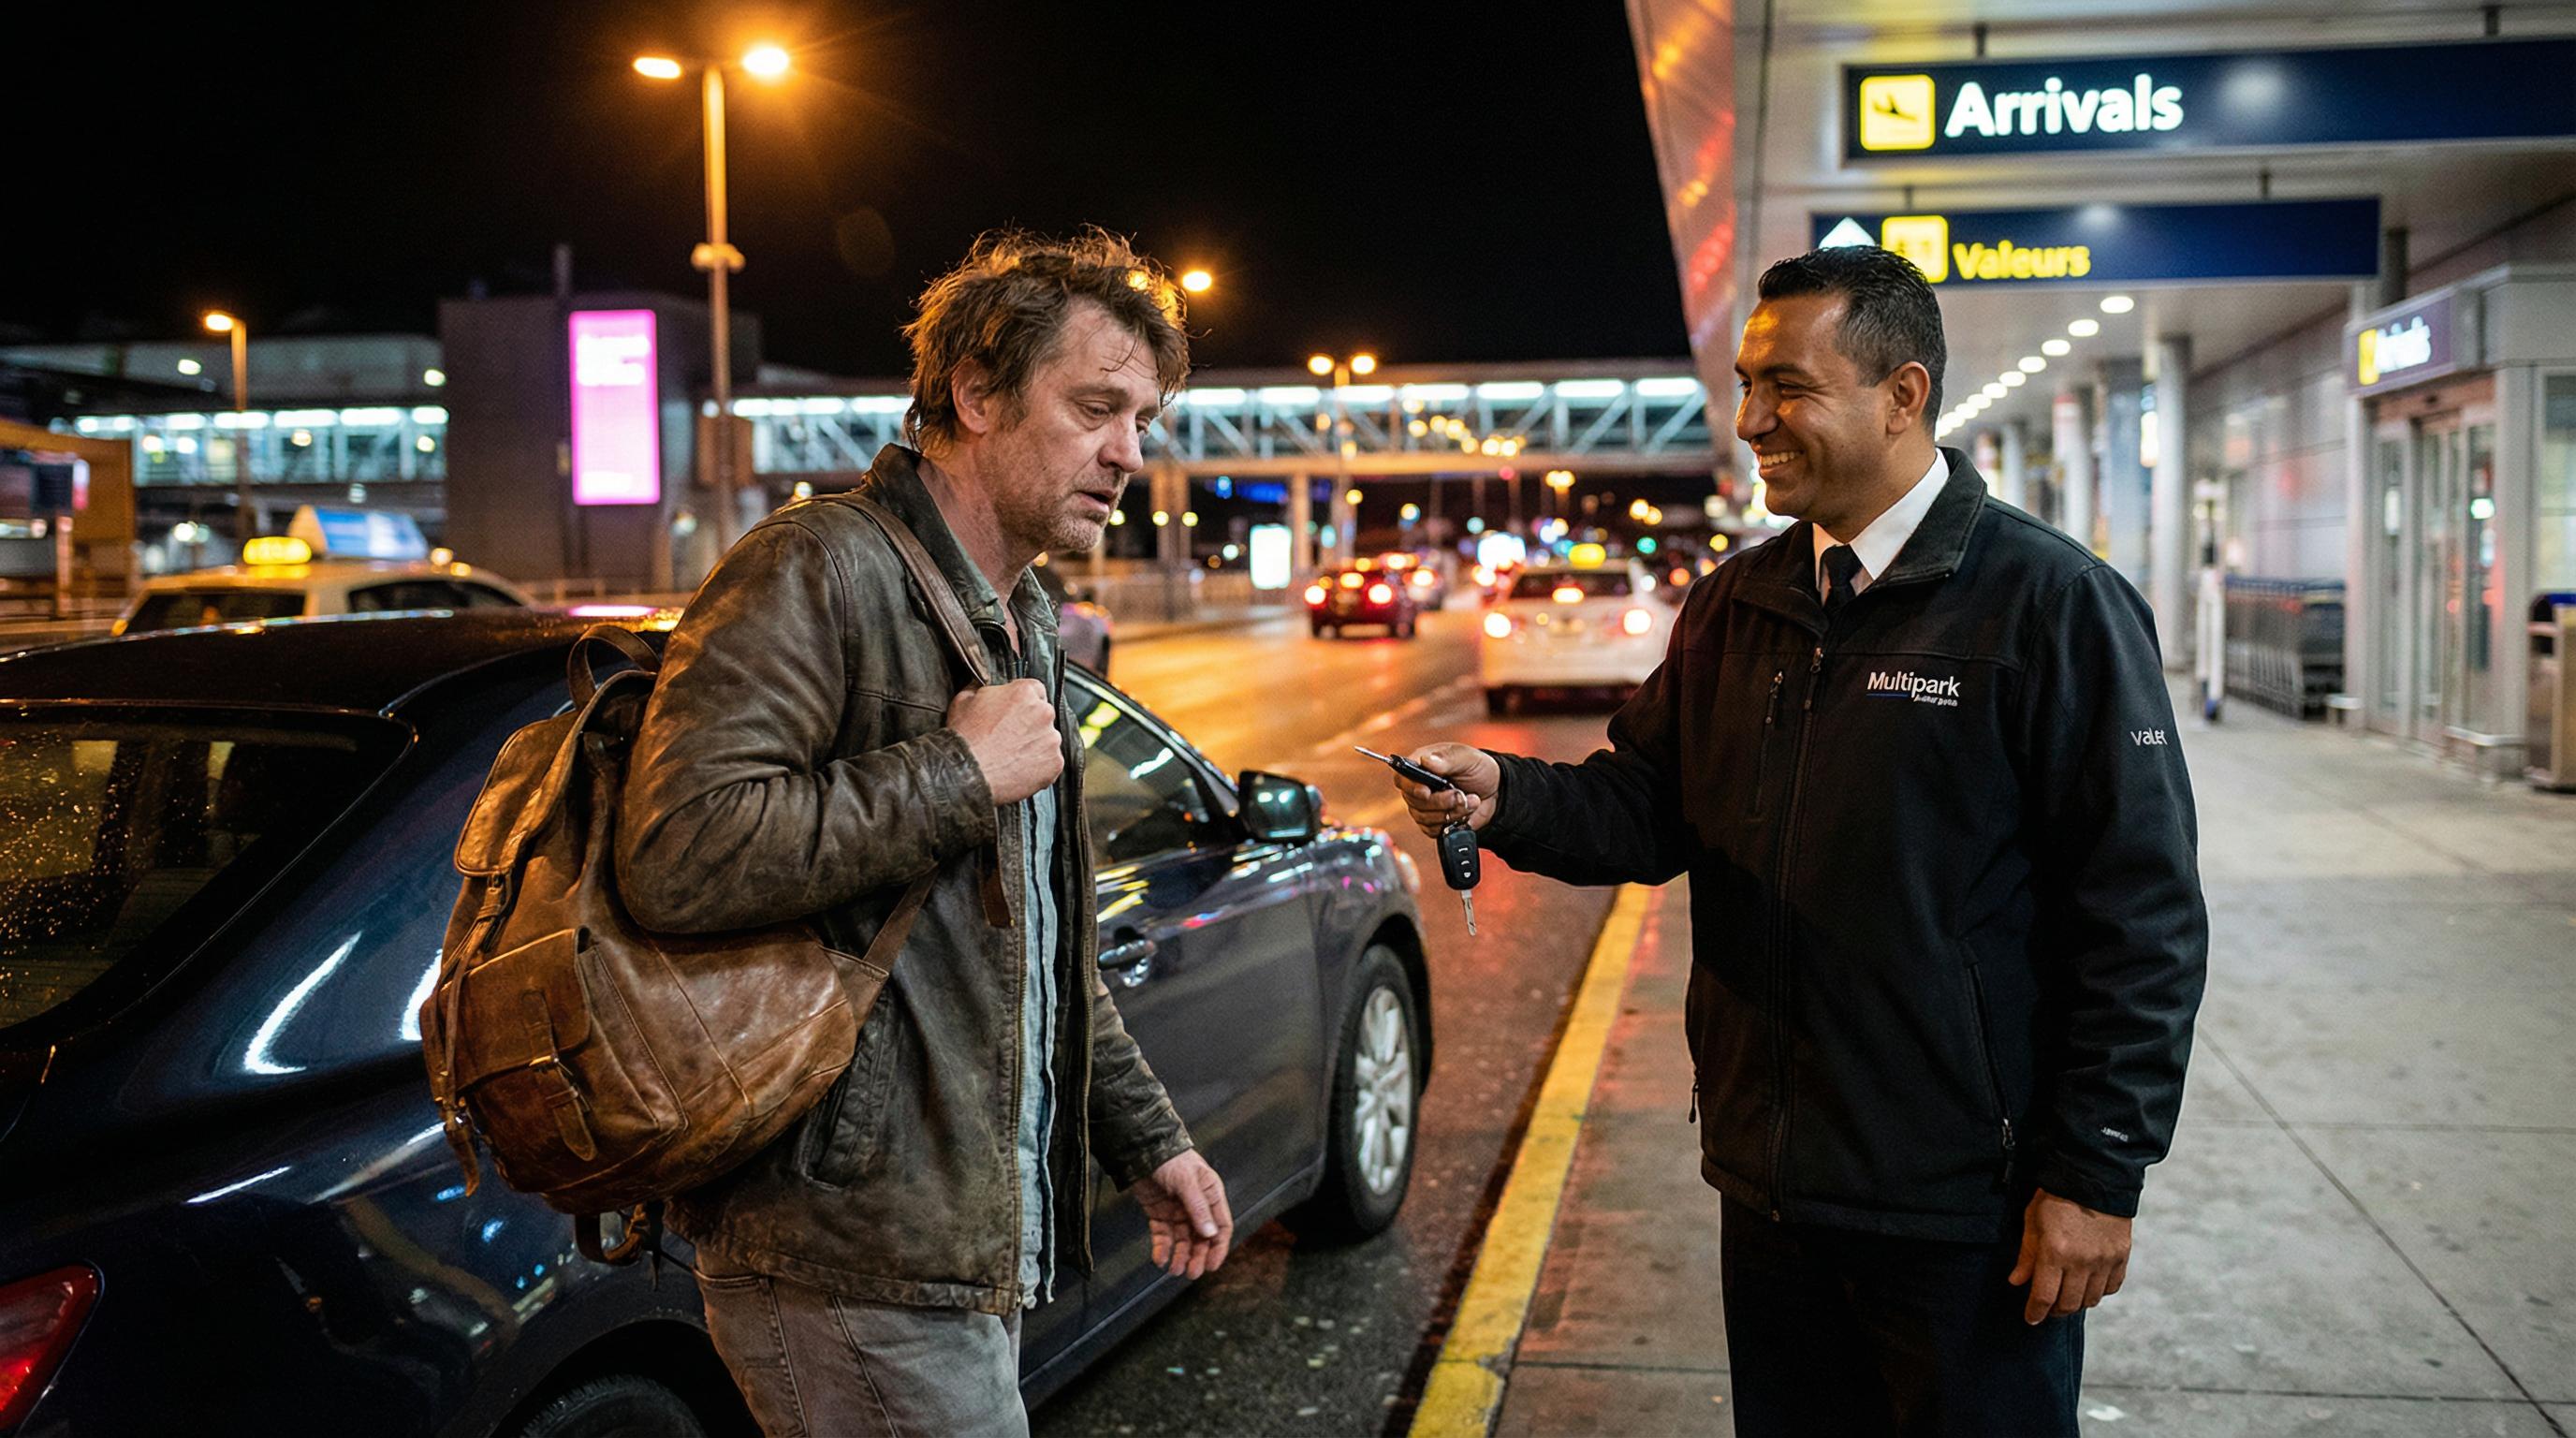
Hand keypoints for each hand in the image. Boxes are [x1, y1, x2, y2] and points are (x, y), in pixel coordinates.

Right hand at [946, 679, 1061, 804]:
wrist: (967, 773)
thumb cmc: (963, 737)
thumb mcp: (964, 700)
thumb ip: (978, 688)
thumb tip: (978, 683)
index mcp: (1024, 692)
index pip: (1036, 690)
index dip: (1024, 703)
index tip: (1015, 714)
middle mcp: (1044, 712)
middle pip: (1044, 714)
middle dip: (1030, 724)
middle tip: (1010, 738)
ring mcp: (1052, 739)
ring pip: (1048, 739)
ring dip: (1035, 745)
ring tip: (1011, 756)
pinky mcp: (1055, 763)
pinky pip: (1050, 762)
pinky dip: (1039, 767)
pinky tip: (1018, 769)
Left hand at [1129, 1150, 1232, 1278]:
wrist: (1141, 1149)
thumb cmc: (1170, 1159)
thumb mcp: (1187, 1182)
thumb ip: (1199, 1208)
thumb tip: (1210, 1234)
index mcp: (1211, 1195)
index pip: (1220, 1226)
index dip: (1218, 1248)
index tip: (1212, 1265)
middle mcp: (1196, 1206)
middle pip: (1201, 1238)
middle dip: (1197, 1256)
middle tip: (1191, 1273)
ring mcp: (1177, 1211)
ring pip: (1182, 1240)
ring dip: (1180, 1256)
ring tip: (1174, 1270)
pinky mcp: (1159, 1214)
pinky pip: (1163, 1236)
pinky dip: (1162, 1248)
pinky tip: (1160, 1259)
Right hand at [1395, 743, 1499, 836]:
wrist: (1494, 789)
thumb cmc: (1477, 768)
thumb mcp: (1467, 757)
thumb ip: (1447, 759)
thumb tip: (1426, 760)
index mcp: (1421, 766)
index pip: (1401, 778)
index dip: (1411, 787)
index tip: (1426, 791)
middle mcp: (1418, 787)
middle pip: (1414, 802)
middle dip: (1441, 802)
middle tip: (1461, 794)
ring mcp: (1424, 807)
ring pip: (1425, 818)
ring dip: (1452, 812)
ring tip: (1471, 800)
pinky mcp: (1434, 823)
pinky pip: (1433, 830)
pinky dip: (1452, 823)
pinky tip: (1466, 812)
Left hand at [2008, 1188, 2131, 1323]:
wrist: (2094, 1176)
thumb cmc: (2057, 1196)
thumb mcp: (2033, 1220)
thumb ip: (2027, 1255)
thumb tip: (2017, 1282)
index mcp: (2055, 1252)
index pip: (2044, 1296)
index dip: (2035, 1312)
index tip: (2031, 1319)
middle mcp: (2082, 1261)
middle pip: (2068, 1304)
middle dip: (2054, 1310)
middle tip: (2047, 1306)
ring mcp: (2104, 1260)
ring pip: (2090, 1300)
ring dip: (2076, 1303)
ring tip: (2066, 1295)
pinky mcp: (2121, 1256)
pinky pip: (2111, 1287)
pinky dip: (2098, 1291)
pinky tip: (2088, 1283)